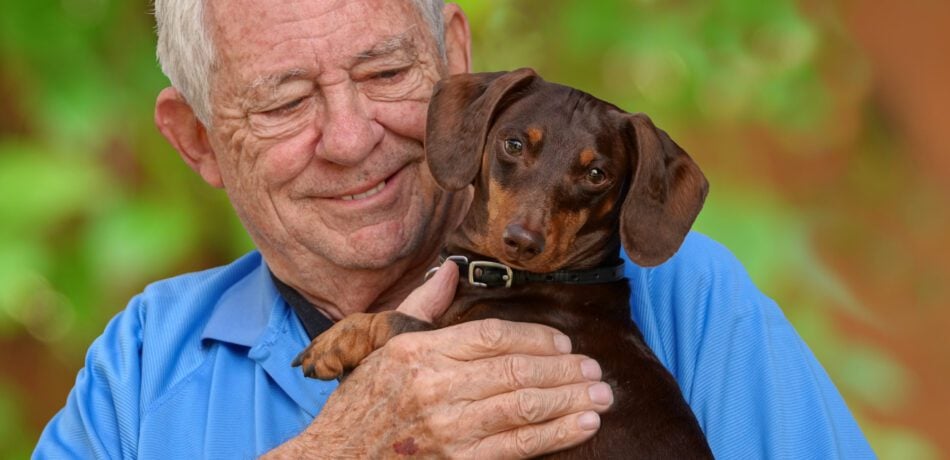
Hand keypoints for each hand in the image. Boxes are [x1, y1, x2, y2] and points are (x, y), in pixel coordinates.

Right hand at [264, 262, 612, 458]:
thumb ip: (422, 306)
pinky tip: (582, 426)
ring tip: (602, 396)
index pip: (490, 335)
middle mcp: (433, 386)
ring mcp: (445, 428)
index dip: (535, 337)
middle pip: (514, 371)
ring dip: (569, 401)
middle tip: (595, 370)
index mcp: (417, 352)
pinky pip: (515, 447)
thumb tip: (451, 269)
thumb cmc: (361, 404)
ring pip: (522, 408)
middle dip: (563, 371)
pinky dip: (554, 435)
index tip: (564, 342)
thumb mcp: (383, 347)